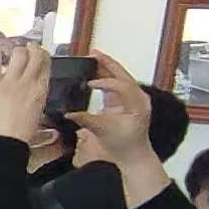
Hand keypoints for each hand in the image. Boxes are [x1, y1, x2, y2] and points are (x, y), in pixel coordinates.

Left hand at [0, 40, 50, 146]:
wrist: (0, 142)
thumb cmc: (18, 136)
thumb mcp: (35, 119)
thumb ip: (36, 105)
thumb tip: (38, 107)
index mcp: (41, 92)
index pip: (46, 66)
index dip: (43, 56)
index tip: (40, 54)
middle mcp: (28, 82)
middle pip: (34, 56)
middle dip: (33, 49)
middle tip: (29, 47)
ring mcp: (9, 80)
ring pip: (18, 54)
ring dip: (18, 49)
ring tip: (15, 48)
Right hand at [64, 52, 155, 169]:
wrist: (133, 155)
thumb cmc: (125, 145)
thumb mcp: (103, 132)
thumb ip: (86, 120)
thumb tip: (69, 113)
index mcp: (137, 105)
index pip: (122, 86)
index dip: (106, 82)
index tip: (90, 84)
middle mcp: (138, 98)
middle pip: (123, 75)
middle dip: (108, 63)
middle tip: (94, 53)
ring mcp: (133, 98)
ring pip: (120, 77)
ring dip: (107, 67)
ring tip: (93, 57)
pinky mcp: (126, 101)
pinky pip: (117, 83)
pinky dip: (106, 76)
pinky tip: (95, 71)